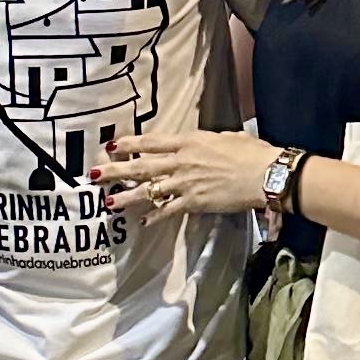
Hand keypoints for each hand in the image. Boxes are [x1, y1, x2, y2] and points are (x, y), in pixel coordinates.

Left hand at [97, 128, 279, 220]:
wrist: (265, 175)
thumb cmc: (251, 152)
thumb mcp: (226, 137)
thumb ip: (208, 141)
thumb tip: (204, 143)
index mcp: (188, 142)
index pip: (151, 143)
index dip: (129, 144)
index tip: (111, 146)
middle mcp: (181, 162)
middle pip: (140, 167)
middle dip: (114, 171)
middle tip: (93, 174)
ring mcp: (185, 183)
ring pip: (148, 191)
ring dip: (126, 198)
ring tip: (107, 203)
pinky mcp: (194, 202)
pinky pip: (168, 211)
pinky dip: (154, 216)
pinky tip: (142, 221)